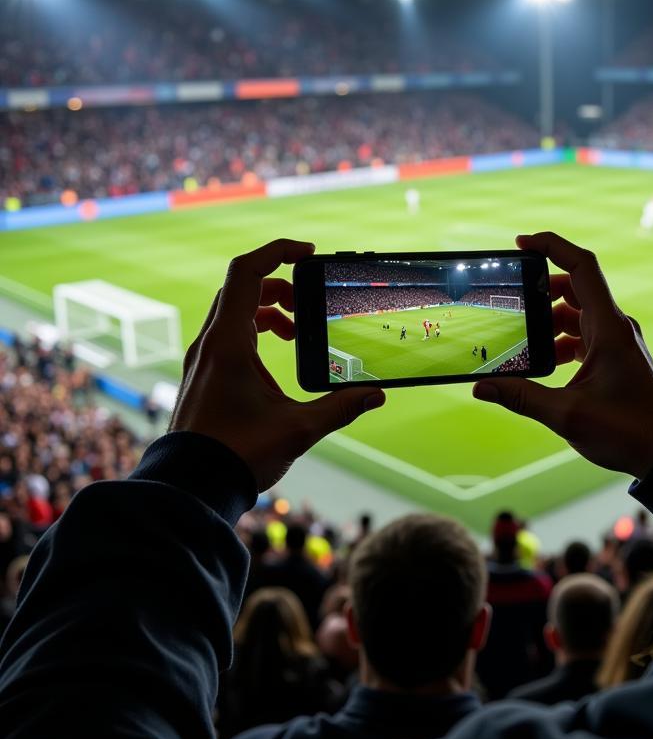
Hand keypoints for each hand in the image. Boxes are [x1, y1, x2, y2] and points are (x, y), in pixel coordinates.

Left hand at [169, 239, 384, 491]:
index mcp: (229, 342)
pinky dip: (254, 331)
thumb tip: (376, 395)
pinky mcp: (202, 374)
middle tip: (309, 304)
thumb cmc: (238, 454)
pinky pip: (228, 334)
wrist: (191, 486)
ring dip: (268, 310)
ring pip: (234, 310)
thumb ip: (341, 407)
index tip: (307, 254)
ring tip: (297, 334)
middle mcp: (210, 342)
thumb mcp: (298, 429)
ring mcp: (202, 358)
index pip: (247, 271)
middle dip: (280, 286)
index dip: (277, 252)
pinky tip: (275, 361)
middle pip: (242, 287)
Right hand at [473, 232, 652, 478]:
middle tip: (511, 304)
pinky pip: (584, 334)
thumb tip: (482, 387)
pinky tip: (544, 362)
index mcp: (608, 327)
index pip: (581, 266)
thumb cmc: (628, 430)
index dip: (551, 245)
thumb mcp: (566, 414)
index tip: (521, 243)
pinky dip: (561, 340)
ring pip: (577, 313)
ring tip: (522, 339)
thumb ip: (522, 397)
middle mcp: (615, 326)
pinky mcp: (617, 357)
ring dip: (549, 321)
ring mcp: (617, 341)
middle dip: (540, 291)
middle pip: (573, 287)